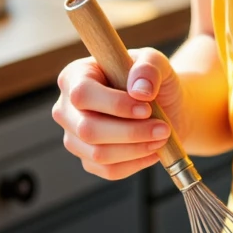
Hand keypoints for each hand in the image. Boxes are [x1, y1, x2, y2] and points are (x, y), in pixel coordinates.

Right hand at [53, 48, 184, 180]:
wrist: (165, 105)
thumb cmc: (154, 80)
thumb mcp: (156, 62)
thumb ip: (149, 67)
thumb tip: (139, 91)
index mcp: (75, 76)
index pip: (83, 94)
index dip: (114, 105)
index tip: (147, 109)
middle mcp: (67, 107)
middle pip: (87, 129)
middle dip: (130, 132)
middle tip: (163, 129)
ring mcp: (74, 136)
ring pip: (98, 154)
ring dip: (135, 149)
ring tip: (161, 137)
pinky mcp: (87, 159)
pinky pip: (108, 170)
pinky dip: (135, 163)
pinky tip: (153, 151)